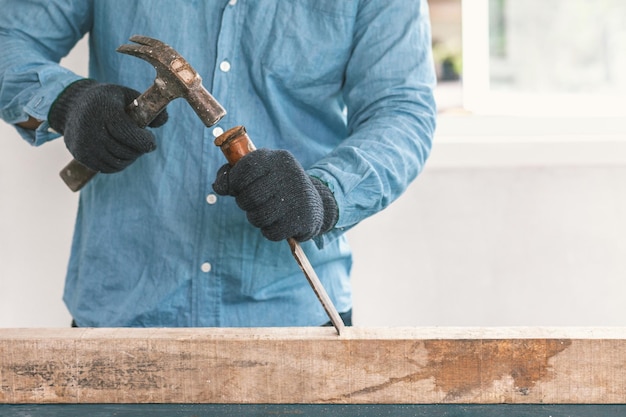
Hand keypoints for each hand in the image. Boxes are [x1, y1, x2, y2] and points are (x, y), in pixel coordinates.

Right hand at [48, 79, 167, 172]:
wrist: (73, 105)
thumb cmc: (108, 100)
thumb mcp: (127, 95)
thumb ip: (147, 107)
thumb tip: (161, 122)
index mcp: (103, 109)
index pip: (127, 132)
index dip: (143, 141)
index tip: (151, 141)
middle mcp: (90, 127)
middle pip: (123, 150)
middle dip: (139, 149)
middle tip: (142, 143)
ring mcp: (84, 143)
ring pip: (117, 162)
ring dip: (130, 158)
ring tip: (133, 148)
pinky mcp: (81, 155)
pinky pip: (107, 168)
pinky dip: (119, 165)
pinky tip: (121, 154)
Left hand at [212, 149, 337, 241]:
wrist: (314, 204)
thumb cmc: (278, 186)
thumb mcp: (261, 172)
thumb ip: (235, 174)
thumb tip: (218, 186)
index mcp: (278, 159)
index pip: (246, 168)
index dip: (233, 181)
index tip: (235, 188)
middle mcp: (290, 175)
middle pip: (249, 196)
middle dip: (244, 203)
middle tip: (253, 202)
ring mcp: (298, 198)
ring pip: (258, 217)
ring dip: (256, 218)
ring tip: (266, 212)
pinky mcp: (302, 219)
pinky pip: (271, 232)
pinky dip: (270, 231)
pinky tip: (278, 222)